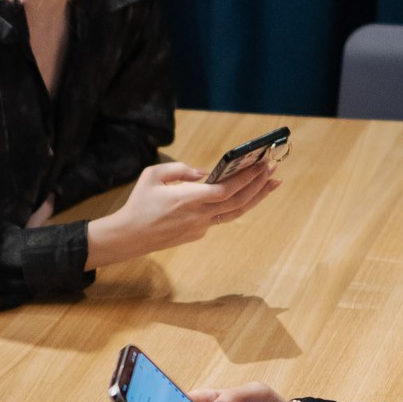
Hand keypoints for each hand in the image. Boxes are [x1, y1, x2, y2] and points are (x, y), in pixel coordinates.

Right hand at [89, 156, 279, 263]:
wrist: (129, 237)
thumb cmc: (139, 204)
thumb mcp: (153, 176)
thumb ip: (181, 170)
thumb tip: (203, 173)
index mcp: (188, 199)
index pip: (226, 189)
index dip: (247, 178)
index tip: (262, 164)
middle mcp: (199, 215)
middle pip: (237, 201)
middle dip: (258, 184)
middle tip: (273, 169)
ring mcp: (200, 227)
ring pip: (235, 212)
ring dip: (256, 197)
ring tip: (272, 184)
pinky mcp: (197, 233)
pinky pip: (221, 217)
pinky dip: (236, 205)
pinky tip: (246, 195)